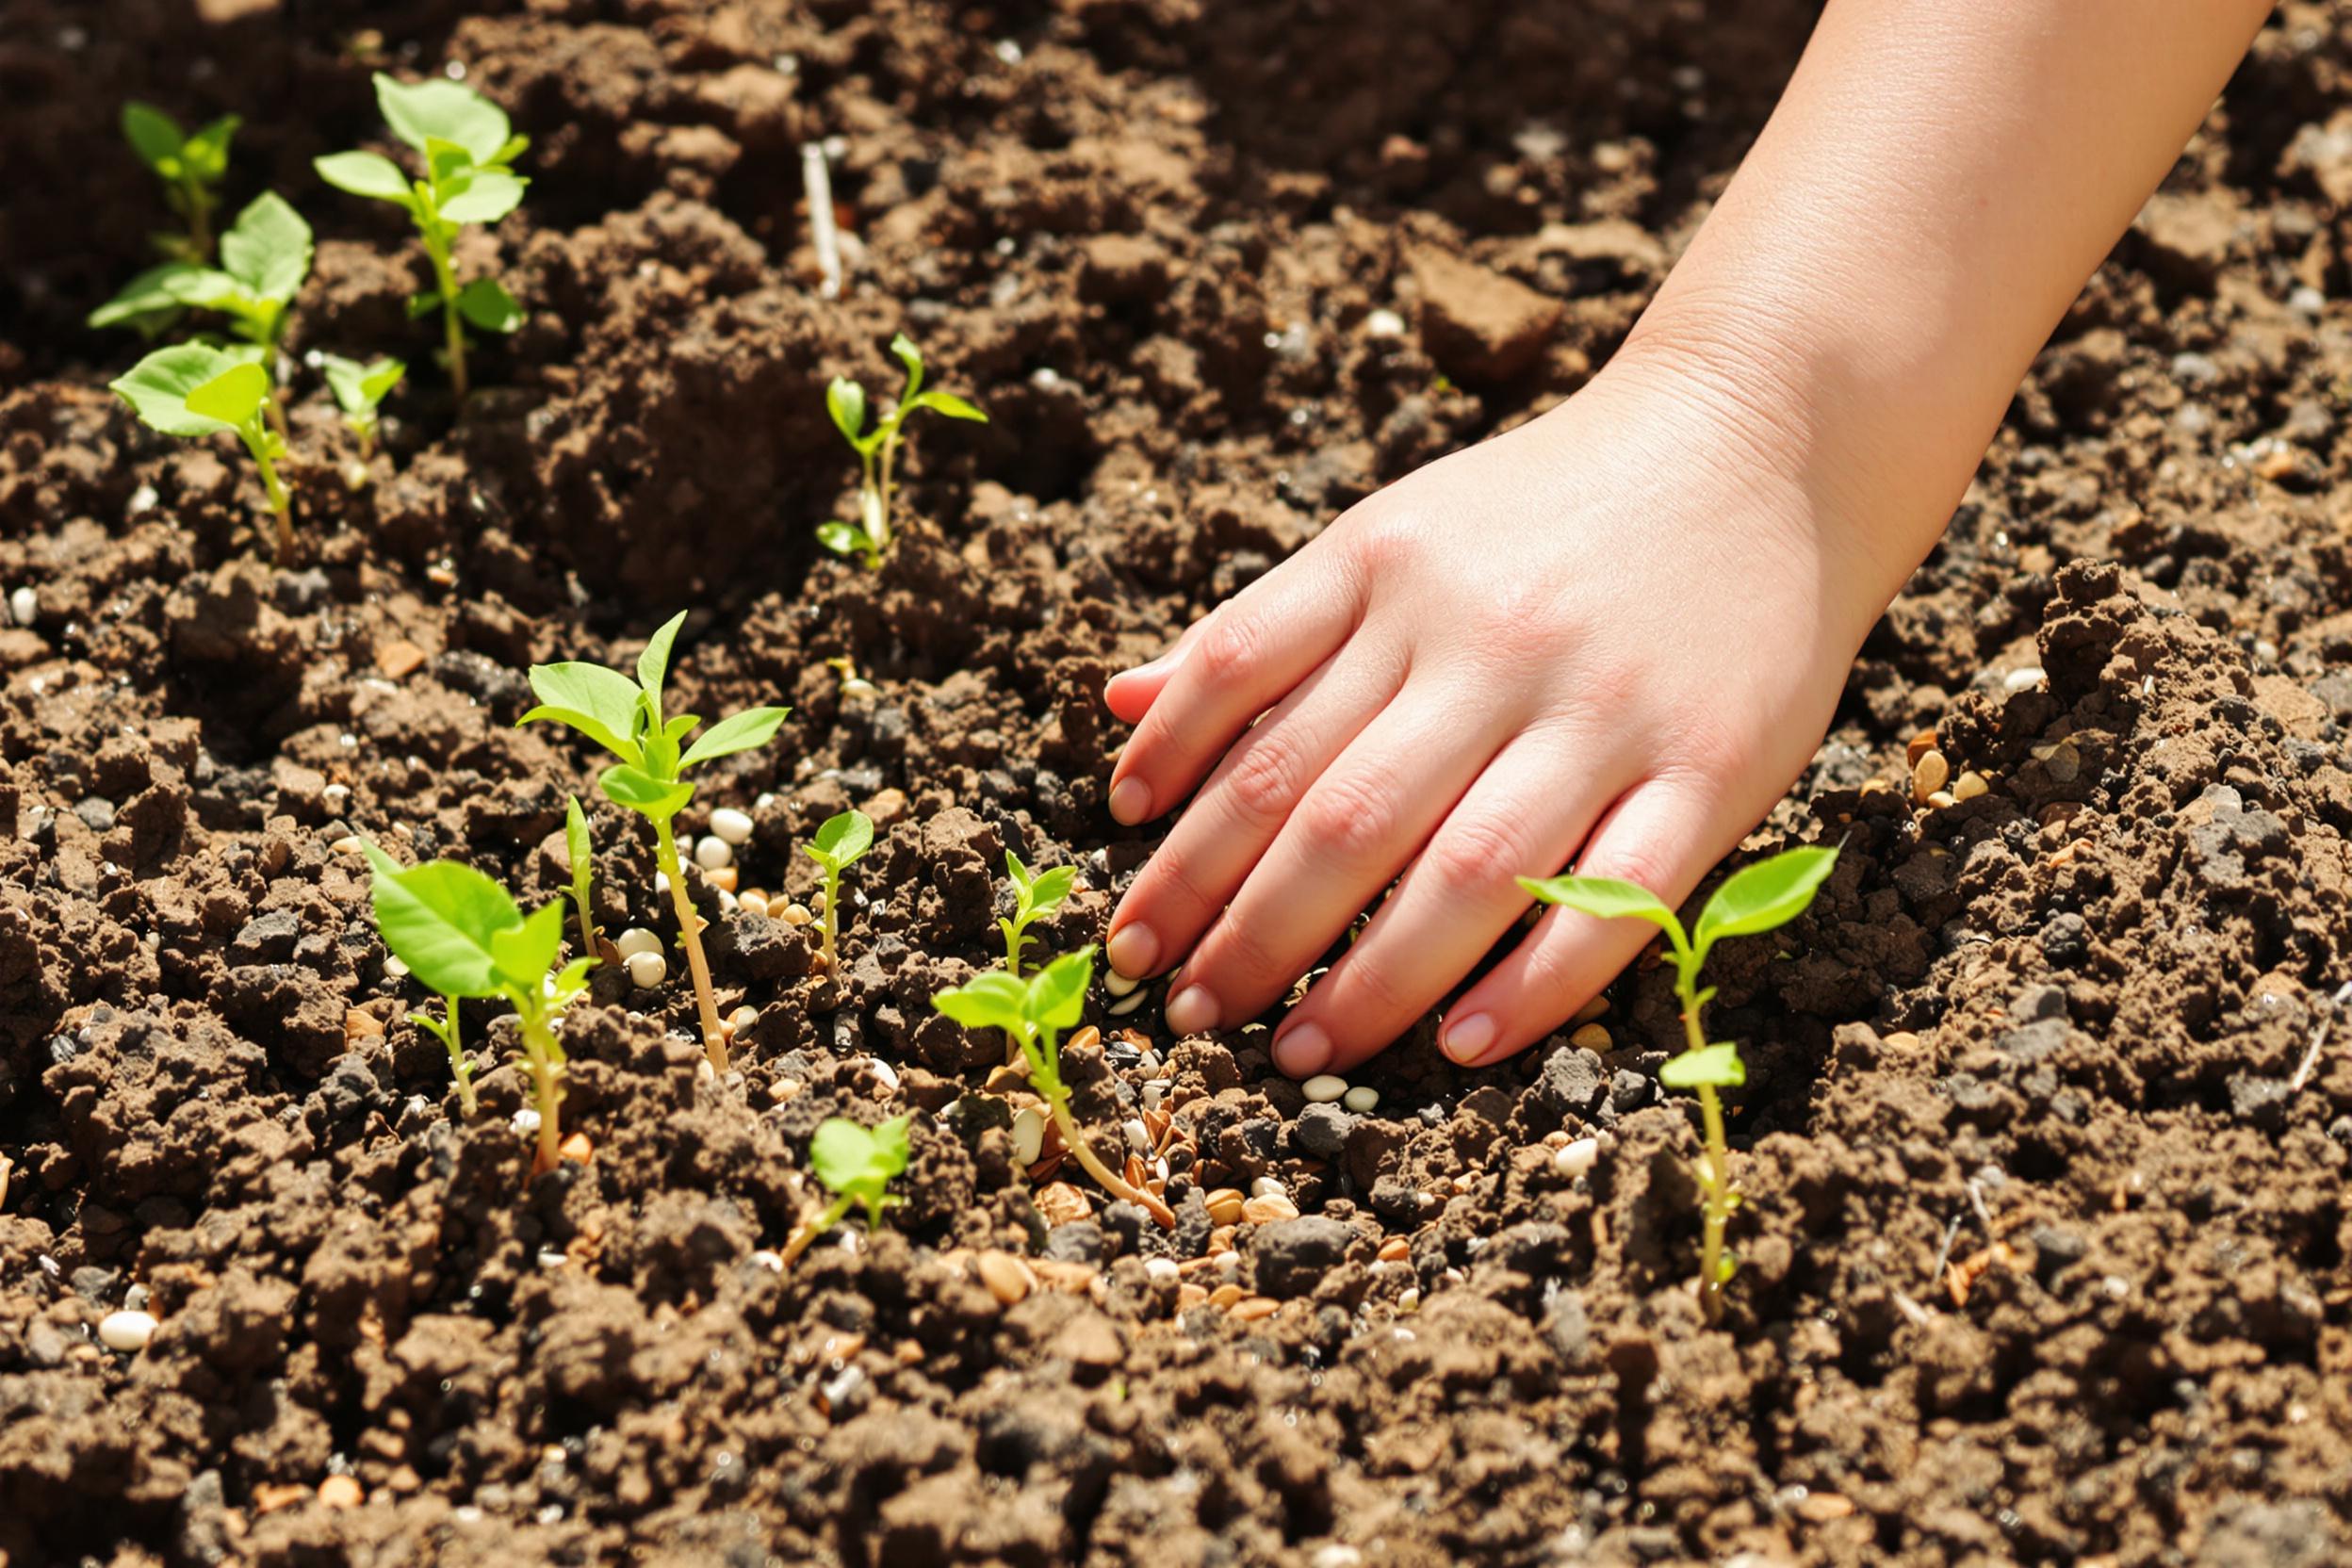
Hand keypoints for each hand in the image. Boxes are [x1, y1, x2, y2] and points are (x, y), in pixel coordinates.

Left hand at [1100, 357, 1889, 1076]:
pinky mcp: (1710, 764)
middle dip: (1244, 927)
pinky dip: (1531, 983)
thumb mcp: (1392, 535)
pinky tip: (1454, 1047)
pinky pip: (1614, 897)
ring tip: (1293, 1053)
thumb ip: (1263, 628)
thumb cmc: (1548, 509)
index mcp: (1390, 571)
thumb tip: (1119, 707)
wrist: (1760, 439)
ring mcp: (1601, 707)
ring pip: (1465, 869)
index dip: (1175, 825)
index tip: (1128, 920)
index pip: (1243, 705)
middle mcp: (1487, 640)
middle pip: (1337, 809)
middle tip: (1185, 1012)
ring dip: (1366, 981)